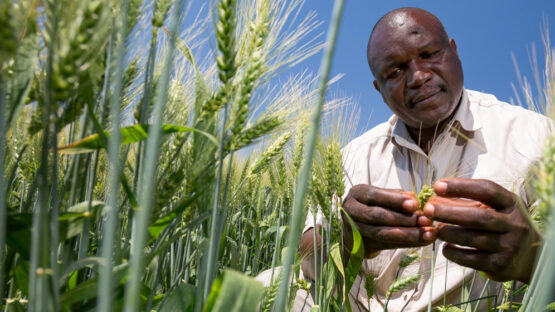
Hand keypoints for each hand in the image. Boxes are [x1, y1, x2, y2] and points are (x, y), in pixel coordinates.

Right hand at [342, 184, 436, 258]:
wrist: (355, 229)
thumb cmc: (373, 206)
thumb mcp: (382, 197)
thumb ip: (397, 197)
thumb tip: (416, 199)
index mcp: (357, 193)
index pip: (376, 196)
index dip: (396, 200)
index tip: (416, 204)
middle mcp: (352, 210)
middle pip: (378, 215)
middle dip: (404, 219)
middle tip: (426, 221)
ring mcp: (354, 230)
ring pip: (382, 233)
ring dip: (408, 234)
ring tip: (428, 234)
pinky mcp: (361, 246)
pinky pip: (387, 245)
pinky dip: (407, 244)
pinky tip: (423, 242)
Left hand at [423, 178, 540, 282]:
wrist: (530, 257)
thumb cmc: (504, 225)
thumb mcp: (496, 208)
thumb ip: (470, 202)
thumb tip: (434, 198)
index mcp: (512, 204)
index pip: (487, 190)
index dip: (461, 186)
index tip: (438, 186)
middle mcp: (514, 224)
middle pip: (479, 217)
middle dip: (449, 212)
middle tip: (428, 209)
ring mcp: (509, 246)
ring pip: (473, 239)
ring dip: (449, 233)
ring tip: (436, 229)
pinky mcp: (501, 266)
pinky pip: (471, 259)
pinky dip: (453, 253)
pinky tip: (445, 248)